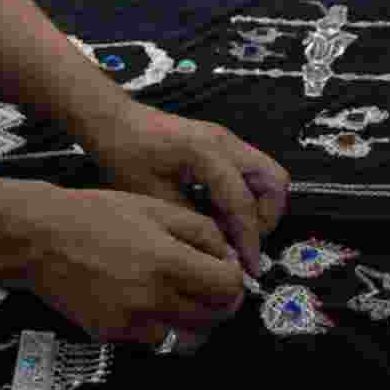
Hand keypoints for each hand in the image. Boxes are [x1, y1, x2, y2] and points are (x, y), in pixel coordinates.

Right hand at [10, 181, 245, 346]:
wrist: (41, 238)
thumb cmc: (95, 216)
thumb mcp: (157, 208)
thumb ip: (203, 232)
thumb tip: (229, 257)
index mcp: (168, 262)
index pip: (228, 287)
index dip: (235, 278)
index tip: (228, 270)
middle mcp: (152, 298)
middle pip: (215, 318)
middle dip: (222, 301)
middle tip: (212, 284)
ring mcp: (131, 323)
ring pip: (188, 339)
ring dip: (196, 321)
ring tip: (184, 296)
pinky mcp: (112, 336)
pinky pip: (155, 341)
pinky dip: (163, 327)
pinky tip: (152, 302)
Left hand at [87, 99, 289, 276]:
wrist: (114, 120)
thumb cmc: (125, 155)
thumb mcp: (153, 196)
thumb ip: (192, 222)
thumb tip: (223, 252)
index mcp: (206, 153)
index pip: (243, 201)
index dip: (249, 239)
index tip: (250, 269)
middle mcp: (226, 142)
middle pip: (275, 181)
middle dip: (266, 218)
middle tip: (244, 243)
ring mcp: (229, 140)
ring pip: (269, 175)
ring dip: (261, 206)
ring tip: (234, 231)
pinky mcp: (224, 144)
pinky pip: (252, 172)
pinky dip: (248, 196)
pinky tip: (222, 216)